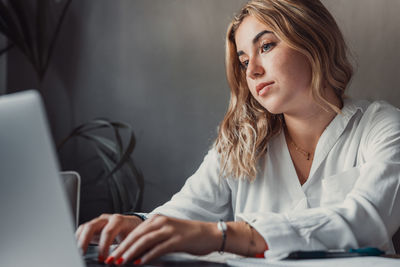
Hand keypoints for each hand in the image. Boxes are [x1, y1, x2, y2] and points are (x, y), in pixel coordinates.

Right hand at [75, 213, 141, 260]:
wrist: (134, 225)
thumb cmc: (134, 234)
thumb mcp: (132, 241)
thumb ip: (125, 250)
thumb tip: (119, 261)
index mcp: (119, 221)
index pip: (108, 232)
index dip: (103, 246)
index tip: (102, 259)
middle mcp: (107, 219)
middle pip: (91, 226)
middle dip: (85, 241)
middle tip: (82, 254)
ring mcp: (99, 222)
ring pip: (84, 228)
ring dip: (79, 240)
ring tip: (78, 253)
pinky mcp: (94, 227)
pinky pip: (82, 231)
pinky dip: (79, 239)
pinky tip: (78, 249)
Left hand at [105, 215, 219, 264]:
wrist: (209, 234)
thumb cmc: (188, 235)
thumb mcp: (168, 233)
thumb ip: (153, 239)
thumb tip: (136, 251)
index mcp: (157, 219)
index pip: (135, 232)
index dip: (122, 243)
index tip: (112, 253)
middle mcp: (162, 222)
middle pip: (137, 235)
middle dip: (122, 248)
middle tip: (112, 259)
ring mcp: (170, 229)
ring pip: (145, 241)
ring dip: (131, 252)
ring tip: (121, 261)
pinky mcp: (177, 239)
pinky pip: (159, 248)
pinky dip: (147, 255)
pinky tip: (140, 262)